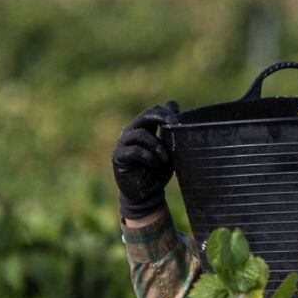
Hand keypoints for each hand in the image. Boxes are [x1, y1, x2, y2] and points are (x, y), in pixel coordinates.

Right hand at [112, 102, 179, 218]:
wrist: (147, 195)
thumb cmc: (157, 172)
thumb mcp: (168, 150)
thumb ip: (169, 131)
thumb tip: (173, 103)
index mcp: (143, 129)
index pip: (152, 112)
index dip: (166, 113)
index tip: (178, 123)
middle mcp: (131, 133)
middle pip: (145, 116)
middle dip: (161, 119)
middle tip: (173, 126)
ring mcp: (123, 144)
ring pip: (140, 134)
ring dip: (156, 146)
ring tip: (163, 159)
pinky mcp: (119, 157)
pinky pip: (134, 150)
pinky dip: (148, 156)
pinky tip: (153, 164)